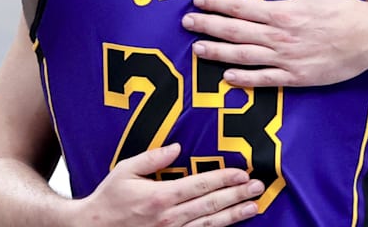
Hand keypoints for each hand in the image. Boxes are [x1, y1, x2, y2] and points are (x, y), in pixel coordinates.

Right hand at [73, 143, 263, 226]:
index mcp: (160, 196)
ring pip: (210, 224)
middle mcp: (170, 217)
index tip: (242, 173)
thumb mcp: (125, 171)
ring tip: (254, 206)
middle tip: (258, 187)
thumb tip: (177, 147)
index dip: (224, 179)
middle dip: (237, 195)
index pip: (200, 185)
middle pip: (211, 204)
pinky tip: (231, 225)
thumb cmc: (109, 199)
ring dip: (234, 215)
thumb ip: (152, 158)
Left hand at [182, 0, 367, 86]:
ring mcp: (286, 58)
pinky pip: (264, 79)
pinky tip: (227, 77)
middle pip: (235, 31)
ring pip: (243, 56)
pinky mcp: (295, 77)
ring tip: (197, 48)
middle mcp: (279, 35)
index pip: (240, 6)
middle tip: (186, 23)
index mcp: (282, 11)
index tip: (198, 0)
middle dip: (207, 26)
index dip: (216, 3)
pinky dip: (244, 79)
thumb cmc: (342, 8)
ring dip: (217, 52)